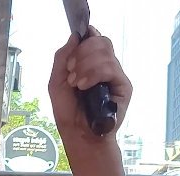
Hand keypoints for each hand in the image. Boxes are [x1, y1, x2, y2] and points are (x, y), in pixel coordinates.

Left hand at [49, 28, 131, 142]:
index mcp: (91, 63)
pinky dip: (94, 73)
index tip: (71, 58)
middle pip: (100, 41)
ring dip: (85, 66)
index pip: (94, 39)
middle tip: (71, 73)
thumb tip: (75, 36)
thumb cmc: (68, 113)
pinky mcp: (123, 86)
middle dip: (81, 54)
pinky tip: (84, 87)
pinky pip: (110, 67)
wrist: (78, 134)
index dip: (85, 40)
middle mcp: (105, 67)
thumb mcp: (56, 82)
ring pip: (105, 52)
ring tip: (76, 84)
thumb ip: (62, 57)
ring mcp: (115, 76)